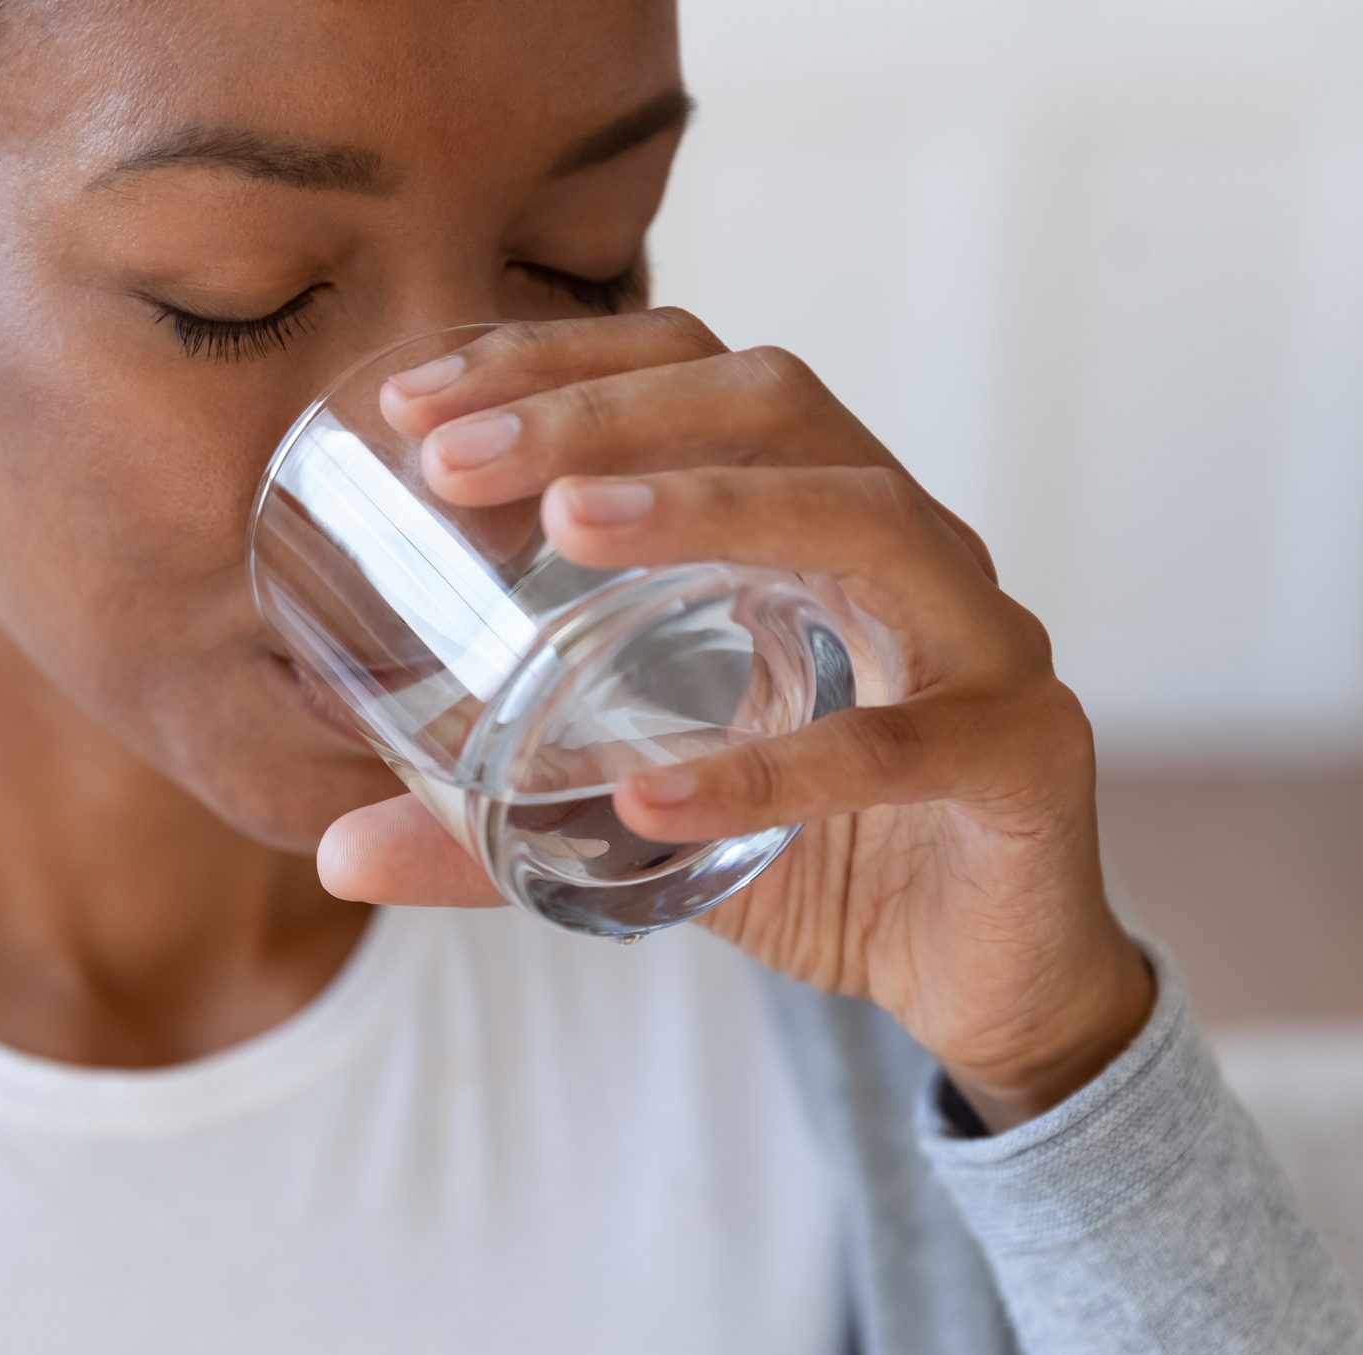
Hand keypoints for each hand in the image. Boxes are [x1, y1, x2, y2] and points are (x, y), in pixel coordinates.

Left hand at [317, 309, 1152, 1130]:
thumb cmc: (820, 855)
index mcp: (812, 521)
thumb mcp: (641, 824)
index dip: (557, 364)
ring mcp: (984, 640)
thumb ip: (503, 828)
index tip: (415, 403)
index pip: (693, 379)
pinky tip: (653, 795)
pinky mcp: (1025, 759)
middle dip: (604, 410)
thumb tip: (336, 851)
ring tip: (570, 525)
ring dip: (712, 508)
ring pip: (867, 519)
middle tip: (453, 458)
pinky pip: (900, 745)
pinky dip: (772, 766)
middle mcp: (907, 545)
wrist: (988, 981)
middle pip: (774, 403)